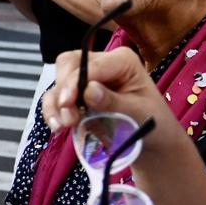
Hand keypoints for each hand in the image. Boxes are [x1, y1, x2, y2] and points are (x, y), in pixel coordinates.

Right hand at [43, 47, 170, 137]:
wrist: (153, 143)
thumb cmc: (153, 124)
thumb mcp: (139, 113)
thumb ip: (113, 101)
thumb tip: (88, 90)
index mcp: (122, 61)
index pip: (91, 64)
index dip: (75, 81)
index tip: (67, 103)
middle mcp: (101, 65)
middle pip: (68, 64)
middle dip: (63, 89)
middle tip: (67, 115)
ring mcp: (86, 80)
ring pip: (58, 82)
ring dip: (54, 104)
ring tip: (61, 126)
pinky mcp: (76, 97)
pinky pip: (55, 99)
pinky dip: (52, 112)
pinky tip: (56, 127)